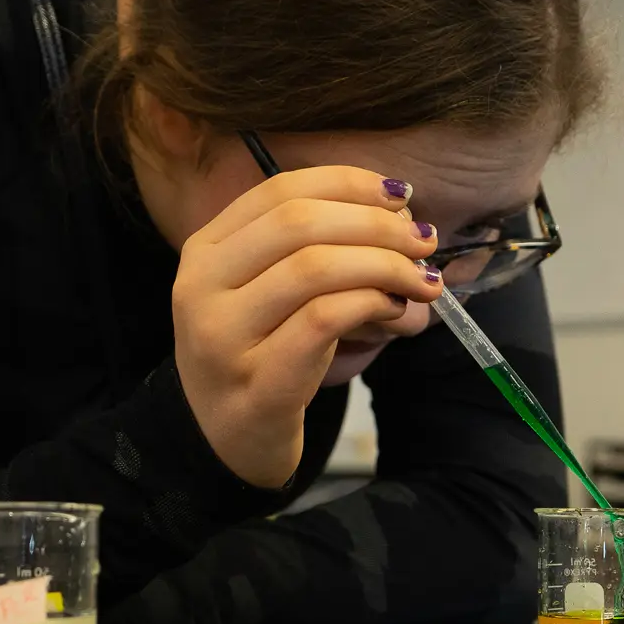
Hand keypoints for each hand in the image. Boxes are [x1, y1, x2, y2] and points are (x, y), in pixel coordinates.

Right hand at [173, 166, 441, 486]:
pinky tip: (396, 311)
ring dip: (384, 266)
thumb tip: (397, 208)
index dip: (347, 183)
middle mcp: (200, 286)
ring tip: (422, 281)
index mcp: (206, 249)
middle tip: (422, 242)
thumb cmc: (265, 352)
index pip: (279, 190)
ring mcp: (221, 337)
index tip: (401, 195)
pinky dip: (371, 303)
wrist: (229, 439)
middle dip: (374, 225)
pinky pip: (322, 321)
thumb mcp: (271, 287)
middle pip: (298, 223)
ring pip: (313, 269)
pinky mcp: (255, 382)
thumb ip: (314, 244)